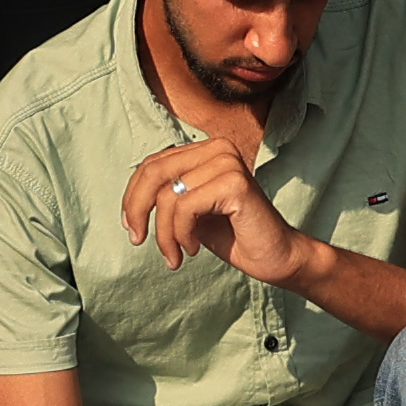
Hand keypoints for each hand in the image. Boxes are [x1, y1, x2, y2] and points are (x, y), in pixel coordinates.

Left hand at [124, 133, 314, 283]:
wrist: (275, 257)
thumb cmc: (233, 235)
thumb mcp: (190, 211)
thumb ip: (166, 196)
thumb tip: (129, 202)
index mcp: (205, 150)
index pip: (152, 164)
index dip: (133, 196)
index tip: (131, 227)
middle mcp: (217, 148)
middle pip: (153, 172)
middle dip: (137, 210)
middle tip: (137, 240)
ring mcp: (228, 162)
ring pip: (168, 195)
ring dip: (165, 234)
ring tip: (176, 255)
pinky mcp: (235, 182)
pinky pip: (186, 207)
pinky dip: (182, 234)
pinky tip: (194, 249)